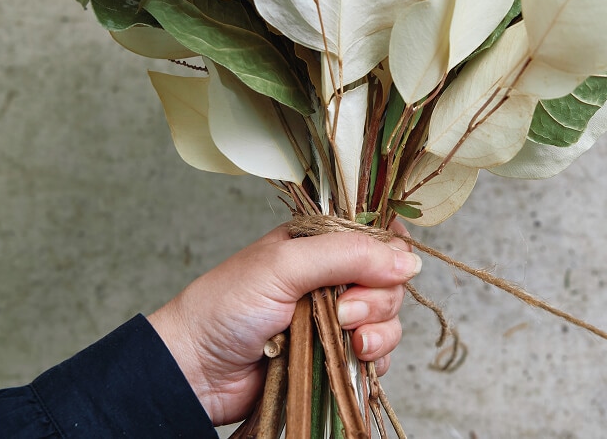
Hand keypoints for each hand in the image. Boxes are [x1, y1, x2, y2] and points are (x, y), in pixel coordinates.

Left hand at [147, 220, 420, 425]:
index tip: (387, 268)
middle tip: (341, 311)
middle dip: (376, 298)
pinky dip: (372, 359)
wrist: (197, 371)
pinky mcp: (337, 355)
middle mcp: (333, 276)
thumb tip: (410, 261)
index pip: (377, 235)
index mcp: (321, 243)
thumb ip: (348, 255)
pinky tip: (349, 358)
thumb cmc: (226, 307)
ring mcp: (336, 318)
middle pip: (390, 280)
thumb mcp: (286, 265)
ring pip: (389, 319)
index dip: (391, 251)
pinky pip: (379, 356)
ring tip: (344, 338)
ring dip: (376, 331)